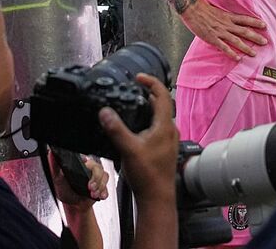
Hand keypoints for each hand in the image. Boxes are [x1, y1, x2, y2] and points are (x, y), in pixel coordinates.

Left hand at [51, 153, 108, 206]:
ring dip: (100, 186)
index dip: (88, 164)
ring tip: (93, 194)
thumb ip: (54, 166)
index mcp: (80, 164)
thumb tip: (51, 153)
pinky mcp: (101, 185)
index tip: (86, 168)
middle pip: (98, 167)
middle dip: (95, 179)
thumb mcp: (57, 178)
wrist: (73, 205)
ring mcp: (96, 177)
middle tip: (89, 187)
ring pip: (104, 176)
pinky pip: (107, 185)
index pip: (87, 159)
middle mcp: (89, 169)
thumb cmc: (65, 190)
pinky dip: (104, 191)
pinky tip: (100, 195)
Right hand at [99, 75, 178, 201]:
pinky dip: (148, 121)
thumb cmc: (148, 176)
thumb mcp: (128, 149)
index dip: (150, 82)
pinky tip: (135, 129)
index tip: (138, 77)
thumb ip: (116, 129)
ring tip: (132, 105)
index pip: (162, 94)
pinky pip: (157, 127)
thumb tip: (105, 112)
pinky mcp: (165, 148)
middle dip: (146, 94)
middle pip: (161, 104)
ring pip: (159, 116)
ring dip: (147, 108)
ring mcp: (169, 140)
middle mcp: (170, 131)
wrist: (157, 198)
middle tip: (132, 89)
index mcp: (165, 126)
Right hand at [180, 0, 266, 59]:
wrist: (191, 9)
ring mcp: (220, 32)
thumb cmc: (202, 8)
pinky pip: (224, 47)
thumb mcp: (217, 10)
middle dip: (255, 37)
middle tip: (265, 42)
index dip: (255, 22)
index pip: (245, 19)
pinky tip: (238, 58)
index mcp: (228, 16)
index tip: (264, 25)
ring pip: (236, 41)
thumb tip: (230, 19)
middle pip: (244, 31)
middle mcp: (226, 24)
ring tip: (254, 54)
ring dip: (246, 48)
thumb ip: (224, 16)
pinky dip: (232, 53)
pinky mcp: (212, 38)